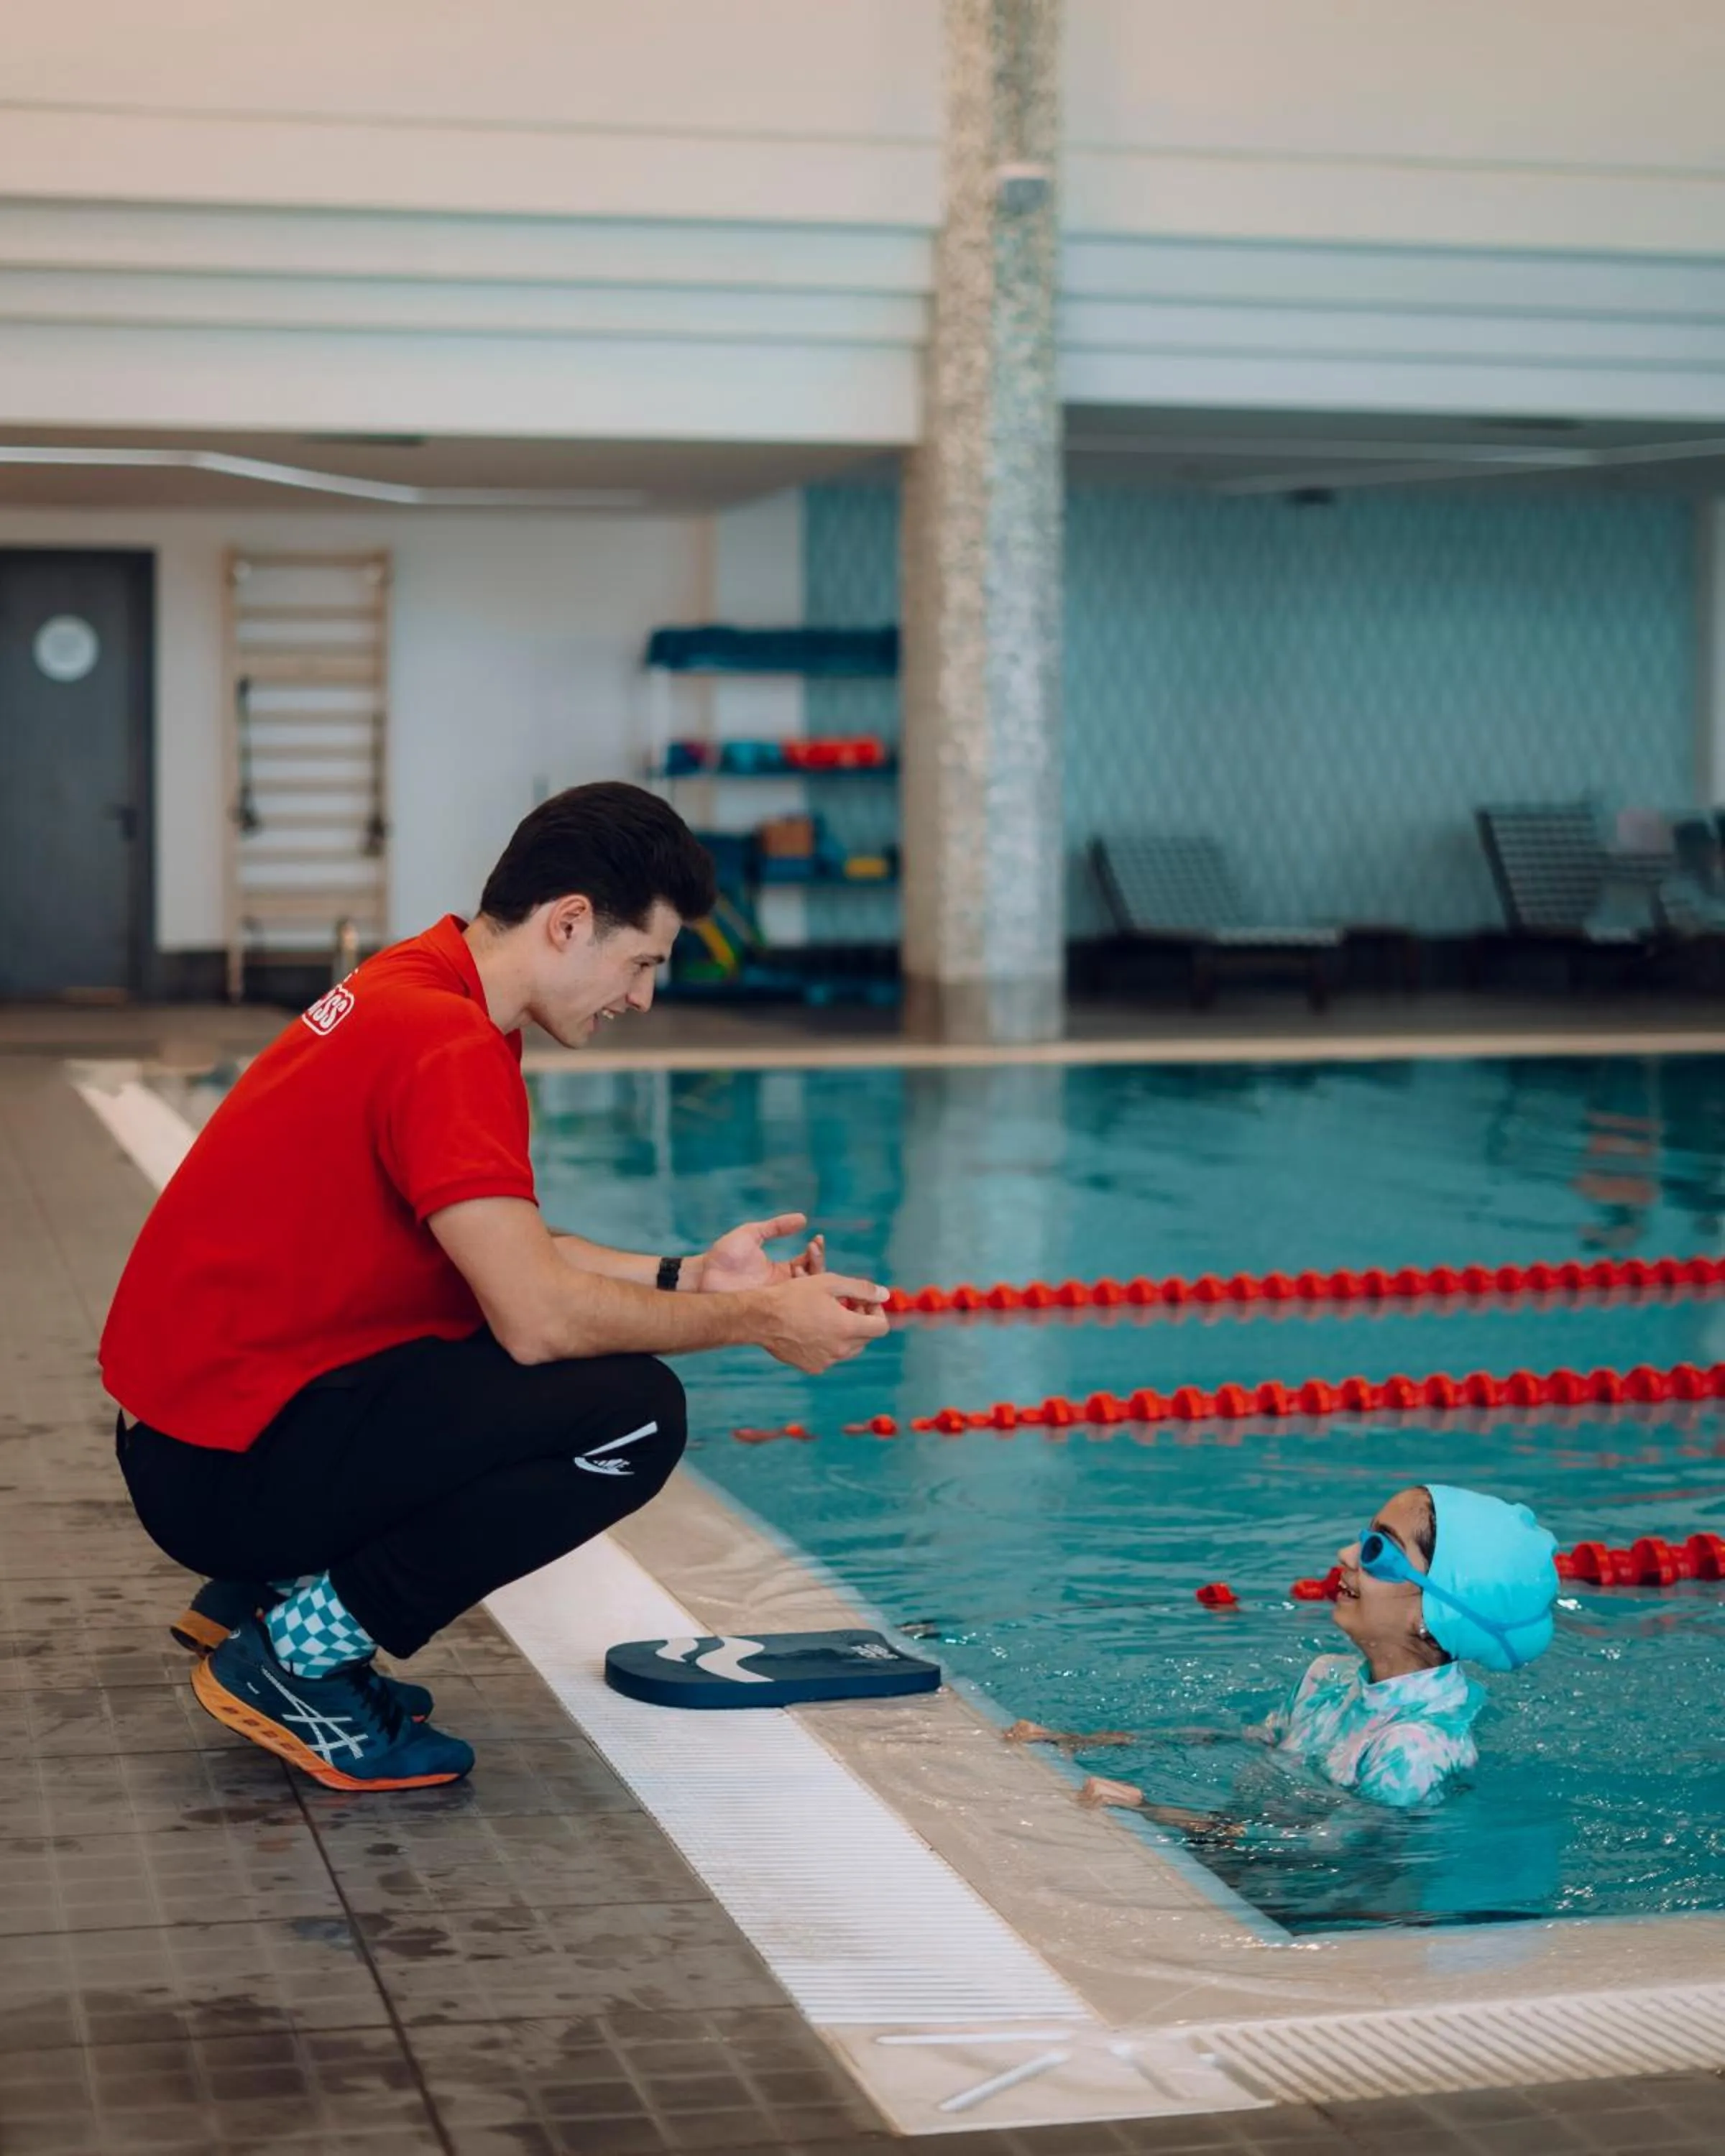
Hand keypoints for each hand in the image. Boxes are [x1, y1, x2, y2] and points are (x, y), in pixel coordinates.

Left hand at [700, 1213, 825, 1294]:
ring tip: (800, 1266)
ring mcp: (776, 1298)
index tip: (816, 1239)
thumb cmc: (724, 1254)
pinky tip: (796, 1280)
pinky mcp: (769, 1308)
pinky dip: (799, 1295)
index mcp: (780, 1269)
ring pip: (806, 1294)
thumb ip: (776, 1227)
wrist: (704, 1275)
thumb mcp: (752, 1234)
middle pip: (813, 1279)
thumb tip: (803, 1218)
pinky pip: (792, 1305)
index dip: (816, 1252)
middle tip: (811, 1248)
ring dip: (810, 1278)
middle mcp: (782, 1285)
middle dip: (818, 1263)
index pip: (808, 1262)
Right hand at [757, 1272, 887, 1374]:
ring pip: (849, 1348)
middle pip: (866, 1337)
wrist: (760, 1318)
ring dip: (846, 1332)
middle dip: (861, 1319)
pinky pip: (831, 1356)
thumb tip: (885, 1294)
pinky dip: (829, 1343)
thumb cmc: (794, 1295)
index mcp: (848, 1328)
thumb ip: (862, 1289)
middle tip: (844, 1303)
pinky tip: (813, 1327)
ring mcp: (827, 1361)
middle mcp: (840, 1349)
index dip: (876, 1311)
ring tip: (828, 1314)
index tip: (862, 1300)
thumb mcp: (830, 1282)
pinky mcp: (813, 1367)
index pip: (881, 1327)